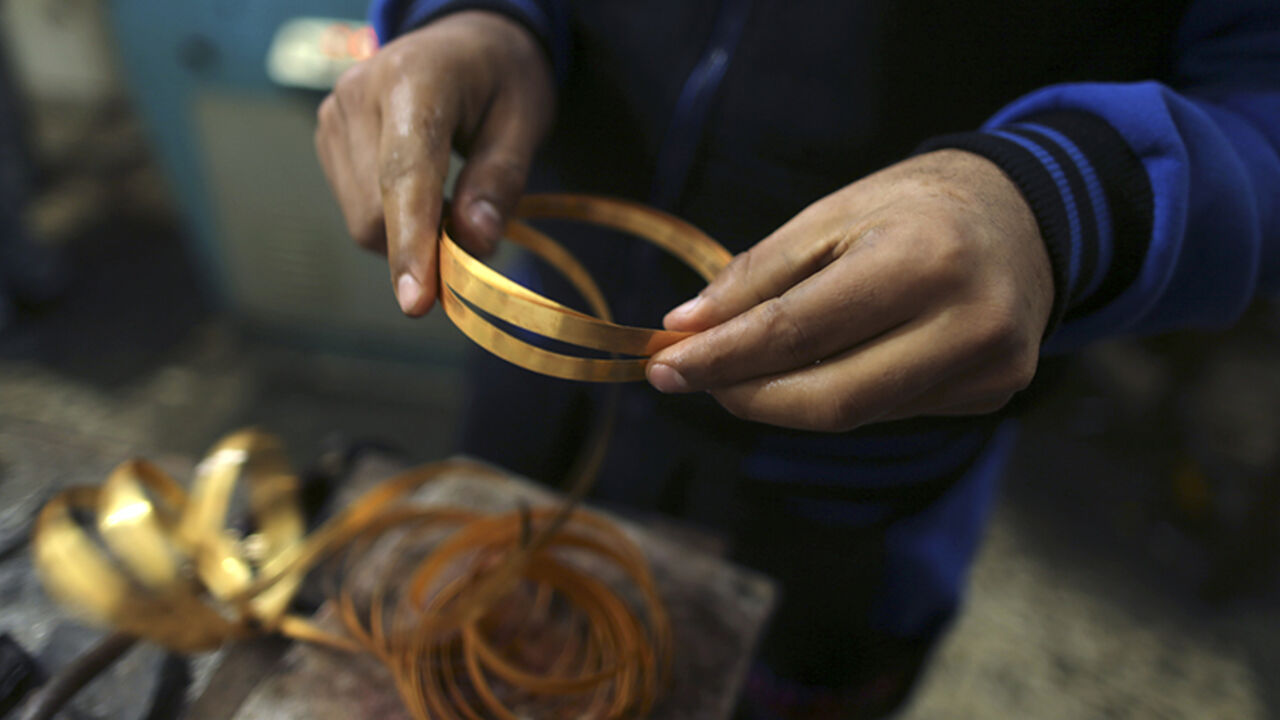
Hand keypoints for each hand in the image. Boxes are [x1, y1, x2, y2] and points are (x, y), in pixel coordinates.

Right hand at [315, 11, 554, 314]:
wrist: (462, 40)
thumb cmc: (501, 79)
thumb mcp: (526, 118)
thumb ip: (500, 179)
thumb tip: (475, 243)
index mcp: (415, 79)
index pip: (405, 175)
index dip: (411, 242)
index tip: (416, 303)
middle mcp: (359, 94)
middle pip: (375, 211)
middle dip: (424, 247)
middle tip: (476, 235)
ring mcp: (334, 114)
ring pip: (361, 219)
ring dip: (409, 234)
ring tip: (451, 195)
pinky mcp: (326, 136)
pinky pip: (356, 208)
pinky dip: (393, 220)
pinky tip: (423, 189)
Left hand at [646, 150, 1053, 431]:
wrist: (1026, 215)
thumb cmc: (915, 206)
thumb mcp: (832, 215)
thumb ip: (758, 275)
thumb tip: (685, 329)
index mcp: (921, 261)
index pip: (798, 331)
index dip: (722, 358)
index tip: (663, 367)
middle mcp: (966, 324)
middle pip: (829, 399)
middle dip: (747, 395)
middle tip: (693, 378)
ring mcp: (987, 369)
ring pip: (856, 413)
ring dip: (785, 398)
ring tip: (745, 365)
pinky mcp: (992, 394)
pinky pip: (889, 410)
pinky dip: (840, 392)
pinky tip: (825, 363)